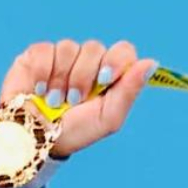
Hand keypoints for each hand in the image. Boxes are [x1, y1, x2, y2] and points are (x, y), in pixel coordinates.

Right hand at [0, 39, 155, 157]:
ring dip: (62, 78)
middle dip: (83, 76)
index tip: (105, 79)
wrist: (36, 140)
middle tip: (73, 100)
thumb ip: (129, 90)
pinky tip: (38, 89)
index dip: (116, 59)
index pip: (123, 50)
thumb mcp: (107, 118)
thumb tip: (151, 62)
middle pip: (95, 48)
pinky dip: (42, 72)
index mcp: (109, 74)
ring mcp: (63, 57)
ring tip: (54, 100)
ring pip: (69, 47)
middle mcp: (88, 62)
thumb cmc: (75, 131)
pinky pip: (45, 49)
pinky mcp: (37, 54)